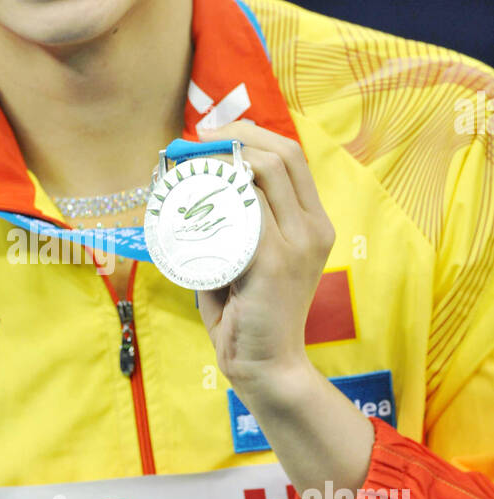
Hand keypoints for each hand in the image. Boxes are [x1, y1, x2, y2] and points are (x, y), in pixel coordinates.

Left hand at [194, 120, 335, 389]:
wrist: (266, 365)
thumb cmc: (247, 312)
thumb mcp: (248, 257)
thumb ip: (235, 221)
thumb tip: (194, 182)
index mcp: (313, 222)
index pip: (290, 155)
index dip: (251, 133)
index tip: (212, 134)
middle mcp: (313, 227)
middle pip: (280, 153)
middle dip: (234, 136)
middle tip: (192, 143)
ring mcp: (298, 242)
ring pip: (262, 173)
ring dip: (218, 164)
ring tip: (185, 169)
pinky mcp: (274, 261)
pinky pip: (245, 210)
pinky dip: (215, 199)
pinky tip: (189, 202)